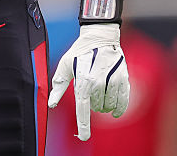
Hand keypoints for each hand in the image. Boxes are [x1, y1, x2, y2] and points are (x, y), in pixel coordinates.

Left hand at [47, 23, 129, 140]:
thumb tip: (51, 103)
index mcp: (83, 80)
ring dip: (104, 105)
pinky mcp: (124, 80)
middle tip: (89, 90)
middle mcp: (99, 82)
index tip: (83, 137)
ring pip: (109, 106)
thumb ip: (59, 85)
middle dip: (92, 105)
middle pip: (96, 108)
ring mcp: (113, 81)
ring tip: (99, 91)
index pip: (83, 108)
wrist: (100, 37)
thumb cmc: (79, 52)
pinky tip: (115, 111)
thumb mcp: (65, 65)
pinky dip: (119, 109)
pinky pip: (123, 102)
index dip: (83, 125)